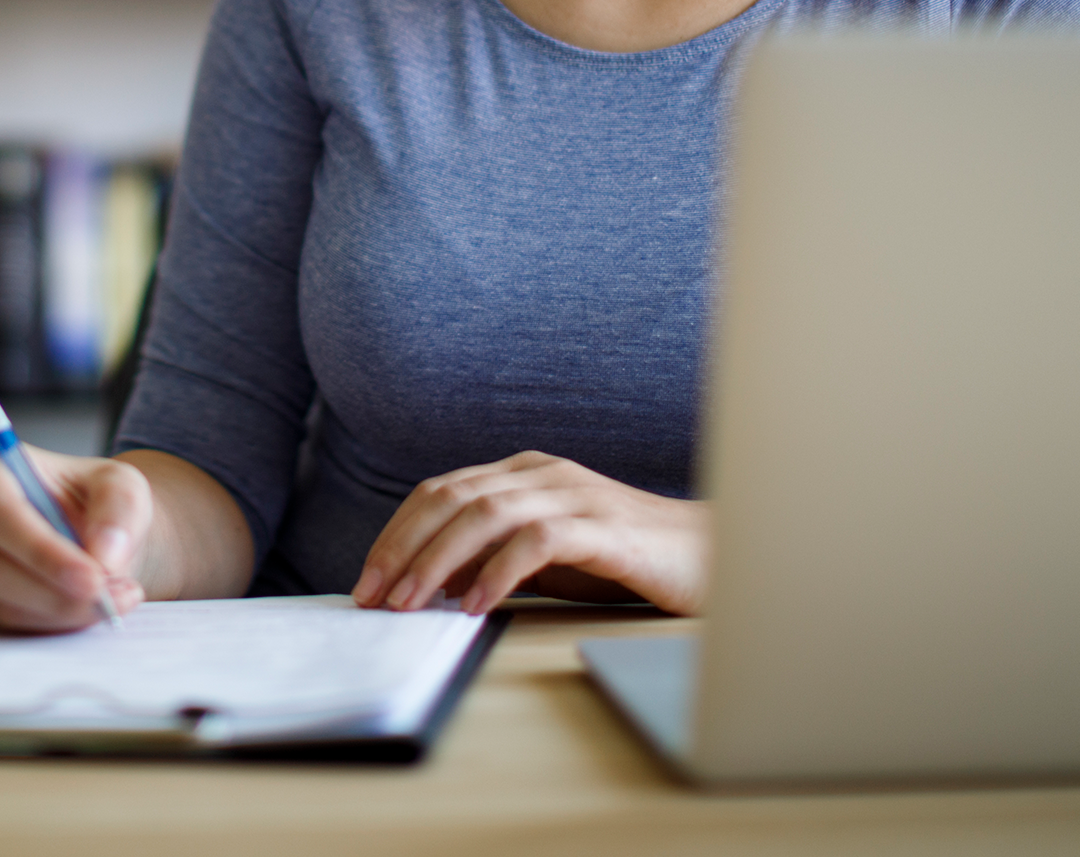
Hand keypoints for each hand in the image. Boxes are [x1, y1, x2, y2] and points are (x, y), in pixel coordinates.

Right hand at [0, 437, 149, 631]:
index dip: (41, 549)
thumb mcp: (119, 484)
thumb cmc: (90, 498)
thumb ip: (119, 508)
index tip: (92, 577)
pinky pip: (1, 622)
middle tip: (109, 597)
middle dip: (55, 589)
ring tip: (111, 600)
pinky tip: (83, 607)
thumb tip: (105, 554)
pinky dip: (49, 621)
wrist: (85, 532)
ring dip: (60, 608)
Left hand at [350, 451, 707, 616]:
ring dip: (437, 562)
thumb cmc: (623, 560)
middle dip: (402, 548)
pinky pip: (537, 542)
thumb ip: (494, 559)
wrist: (711, 557)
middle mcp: (541, 474)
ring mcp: (573, 495)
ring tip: (410, 604)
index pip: (439, 492)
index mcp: (522, 473)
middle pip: (451, 498)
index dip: (396, 534)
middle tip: (373, 597)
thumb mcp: (546, 558)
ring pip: (484, 515)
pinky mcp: (603, 528)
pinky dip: (499, 572)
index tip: (368, 583)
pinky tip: (477, 606)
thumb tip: (431, 586)